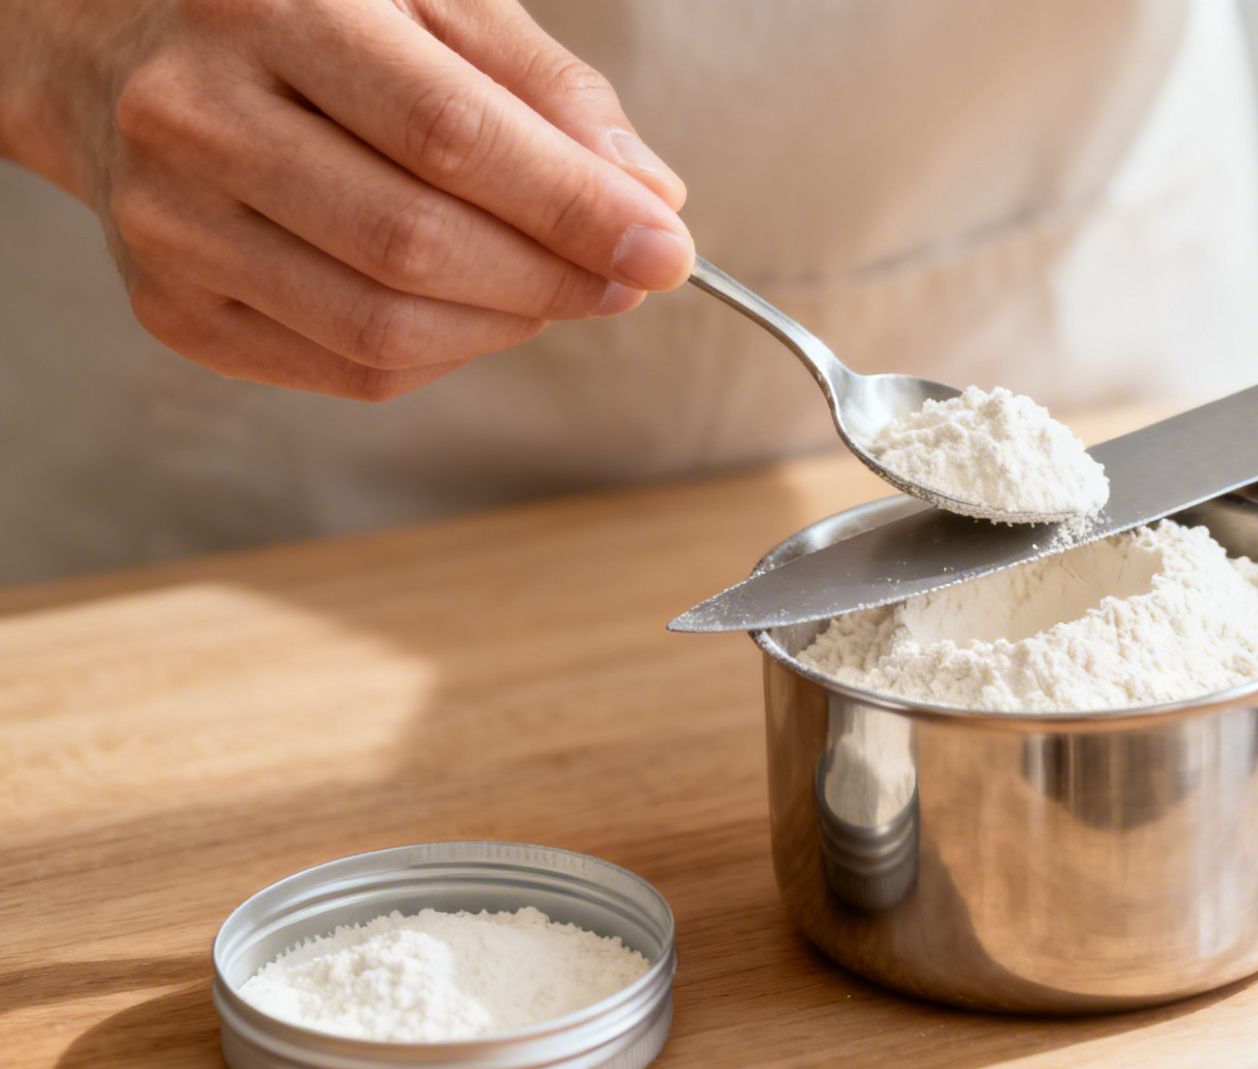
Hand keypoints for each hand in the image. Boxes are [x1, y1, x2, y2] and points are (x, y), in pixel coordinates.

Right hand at [0, 0, 692, 398]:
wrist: (118, 46)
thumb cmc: (303, 17)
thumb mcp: (429, 1)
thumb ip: (546, 89)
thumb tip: (647, 194)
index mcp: (272, 7)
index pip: (451, 135)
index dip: (573, 207)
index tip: (664, 246)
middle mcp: (197, 117)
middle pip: (414, 245)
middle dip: (554, 278)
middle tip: (626, 276)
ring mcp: (170, 225)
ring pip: (383, 327)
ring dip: (507, 324)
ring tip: (553, 286)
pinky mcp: (173, 309)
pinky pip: (349, 369)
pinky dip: (444, 353)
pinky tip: (467, 306)